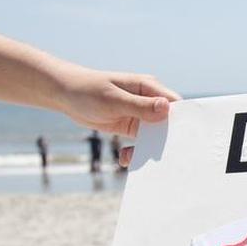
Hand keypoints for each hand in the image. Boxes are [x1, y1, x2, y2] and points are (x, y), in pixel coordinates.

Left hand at [54, 66, 179, 165]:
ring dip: (149, 149)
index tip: (181, 140)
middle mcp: (149, 101)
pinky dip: (137, 151)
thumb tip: (167, 109)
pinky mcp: (131, 126)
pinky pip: (142, 142)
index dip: (181, 122)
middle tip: (160, 156)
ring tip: (135, 158)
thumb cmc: (87, 90)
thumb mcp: (114, 100)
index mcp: (149, 88)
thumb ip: (140, 106)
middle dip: (166, 140)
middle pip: (168, 123)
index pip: (174, 105)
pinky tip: (125, 157)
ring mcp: (141, 114)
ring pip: (155, 135)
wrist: (65, 94)